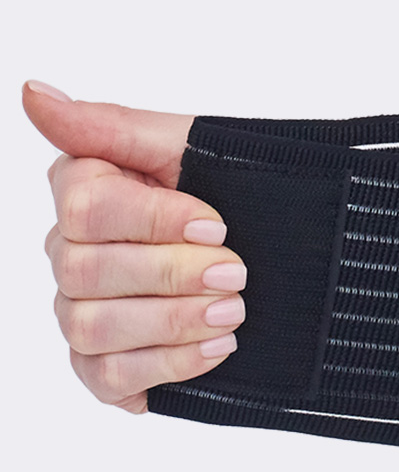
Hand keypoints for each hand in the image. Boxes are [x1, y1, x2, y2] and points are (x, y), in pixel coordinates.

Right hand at [24, 82, 239, 413]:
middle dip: (173, 273)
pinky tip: (214, 349)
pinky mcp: (106, 367)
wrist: (292, 262)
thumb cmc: (239, 197)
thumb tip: (33, 94)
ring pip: (91, 326)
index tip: (218, 222)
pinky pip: (106, 377)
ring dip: (172, 321)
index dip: (155, 218)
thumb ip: (112, 126)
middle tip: (237, 273)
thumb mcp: (194, 148)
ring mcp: (82, 313)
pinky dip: (165, 365)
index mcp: (85, 193)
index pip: (84, 207)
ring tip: (234, 312)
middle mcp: (71, 255)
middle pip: (85, 271)